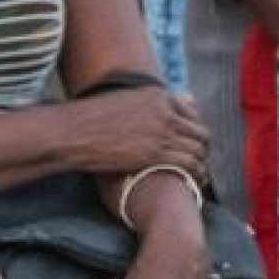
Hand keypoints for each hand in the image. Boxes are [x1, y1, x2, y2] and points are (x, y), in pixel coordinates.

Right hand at [64, 87, 206, 176]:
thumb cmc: (90, 120)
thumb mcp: (121, 103)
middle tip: (201, 161)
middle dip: (203, 148)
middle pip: (199, 131)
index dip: (194, 129)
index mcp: (157, 96)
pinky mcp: (156, 154)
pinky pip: (189, 164)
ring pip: (197, 149)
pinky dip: (197, 174)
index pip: (190, 112)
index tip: (193, 142)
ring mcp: (162, 132)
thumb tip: (146, 113)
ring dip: (202, 164)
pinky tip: (196, 182)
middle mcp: (165, 111)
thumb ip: (142, 106)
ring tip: (201, 175)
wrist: (74, 132)